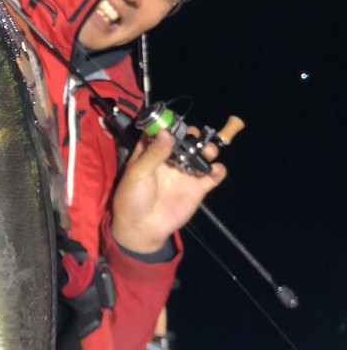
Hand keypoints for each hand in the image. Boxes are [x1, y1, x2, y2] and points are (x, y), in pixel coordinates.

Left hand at [110, 128, 226, 253]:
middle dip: (191, 135)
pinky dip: (218, 170)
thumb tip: (166, 132)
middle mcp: (170, 160)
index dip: (169, 124)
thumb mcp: (137, 173)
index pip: (162, 132)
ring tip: (207, 151)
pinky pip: (212, 176)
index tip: (176, 120)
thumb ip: (153, 153)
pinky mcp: (197, 188)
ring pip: (201, 154)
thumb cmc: (132, 198)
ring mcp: (185, 173)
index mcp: (151, 152)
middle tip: (192, 137)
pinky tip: (215, 169)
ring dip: (207, 149)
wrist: (141, 229)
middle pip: (185, 140)